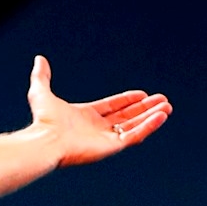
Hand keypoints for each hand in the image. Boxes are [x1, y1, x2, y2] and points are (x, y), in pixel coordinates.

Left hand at [27, 55, 172, 166]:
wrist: (46, 139)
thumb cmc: (43, 120)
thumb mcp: (41, 92)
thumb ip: (42, 76)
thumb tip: (39, 59)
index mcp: (85, 116)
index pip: (112, 107)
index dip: (128, 100)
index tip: (143, 94)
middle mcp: (97, 128)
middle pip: (127, 116)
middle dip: (145, 108)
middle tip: (162, 100)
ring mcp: (105, 138)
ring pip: (134, 126)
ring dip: (151, 116)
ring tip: (166, 107)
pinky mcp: (112, 146)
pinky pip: (135, 135)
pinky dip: (149, 126)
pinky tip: (161, 116)